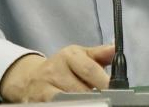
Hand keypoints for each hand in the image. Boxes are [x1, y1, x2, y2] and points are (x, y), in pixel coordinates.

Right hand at [0, 43, 114, 101]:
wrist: (32, 78)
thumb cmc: (63, 67)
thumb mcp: (80, 56)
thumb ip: (100, 54)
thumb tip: (115, 47)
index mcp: (68, 55)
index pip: (89, 69)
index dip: (104, 82)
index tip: (116, 91)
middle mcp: (55, 69)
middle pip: (80, 89)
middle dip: (95, 97)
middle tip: (106, 100)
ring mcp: (44, 87)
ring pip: (69, 100)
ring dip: (83, 103)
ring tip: (92, 102)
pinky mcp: (37, 101)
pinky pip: (57, 105)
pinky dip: (69, 104)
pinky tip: (78, 104)